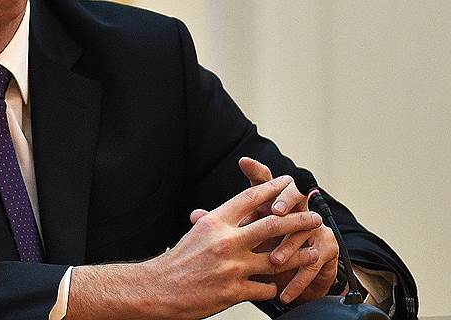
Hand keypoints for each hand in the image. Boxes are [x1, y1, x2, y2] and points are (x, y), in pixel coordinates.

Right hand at [141, 176, 324, 317]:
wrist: (159, 288)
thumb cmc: (177, 261)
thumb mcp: (196, 233)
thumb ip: (218, 222)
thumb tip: (232, 211)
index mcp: (215, 222)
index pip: (249, 198)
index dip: (272, 189)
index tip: (287, 183)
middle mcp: (226, 241)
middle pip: (273, 225)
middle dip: (299, 220)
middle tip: (314, 217)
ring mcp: (232, 267)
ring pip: (277, 259)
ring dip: (297, 256)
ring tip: (311, 252)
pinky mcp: (234, 292)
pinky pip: (265, 288)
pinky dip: (273, 287)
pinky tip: (277, 286)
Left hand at [223, 158, 338, 303]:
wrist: (294, 273)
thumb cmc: (263, 248)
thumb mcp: (242, 235)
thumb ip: (221, 225)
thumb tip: (196, 216)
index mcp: (270, 204)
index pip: (263, 183)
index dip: (255, 171)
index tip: (244, 162)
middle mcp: (294, 211)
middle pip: (292, 195)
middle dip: (284, 200)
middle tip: (274, 211)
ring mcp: (312, 228)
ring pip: (303, 231)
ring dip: (288, 246)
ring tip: (274, 259)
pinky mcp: (324, 250)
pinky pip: (313, 263)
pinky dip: (298, 280)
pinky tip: (286, 292)